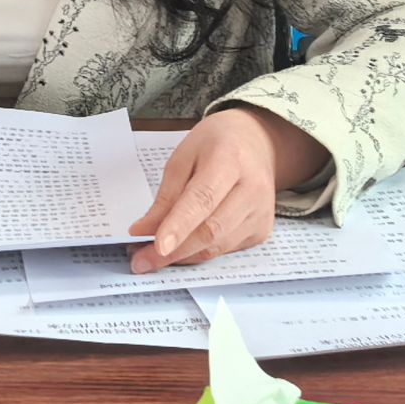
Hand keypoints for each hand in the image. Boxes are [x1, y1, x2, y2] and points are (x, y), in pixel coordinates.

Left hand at [126, 107, 328, 272]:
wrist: (255, 143)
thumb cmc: (215, 145)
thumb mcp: (183, 157)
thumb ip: (166, 195)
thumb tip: (144, 231)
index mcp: (230, 160)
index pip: (203, 198)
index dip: (179, 225)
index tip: (157, 246)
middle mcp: (253, 188)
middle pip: (211, 229)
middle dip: (174, 251)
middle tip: (141, 260)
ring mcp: (261, 212)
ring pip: (218, 246)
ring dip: (183, 256)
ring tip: (152, 256)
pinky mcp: (262, 230)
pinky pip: (225, 250)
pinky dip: (200, 253)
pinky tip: (181, 249)